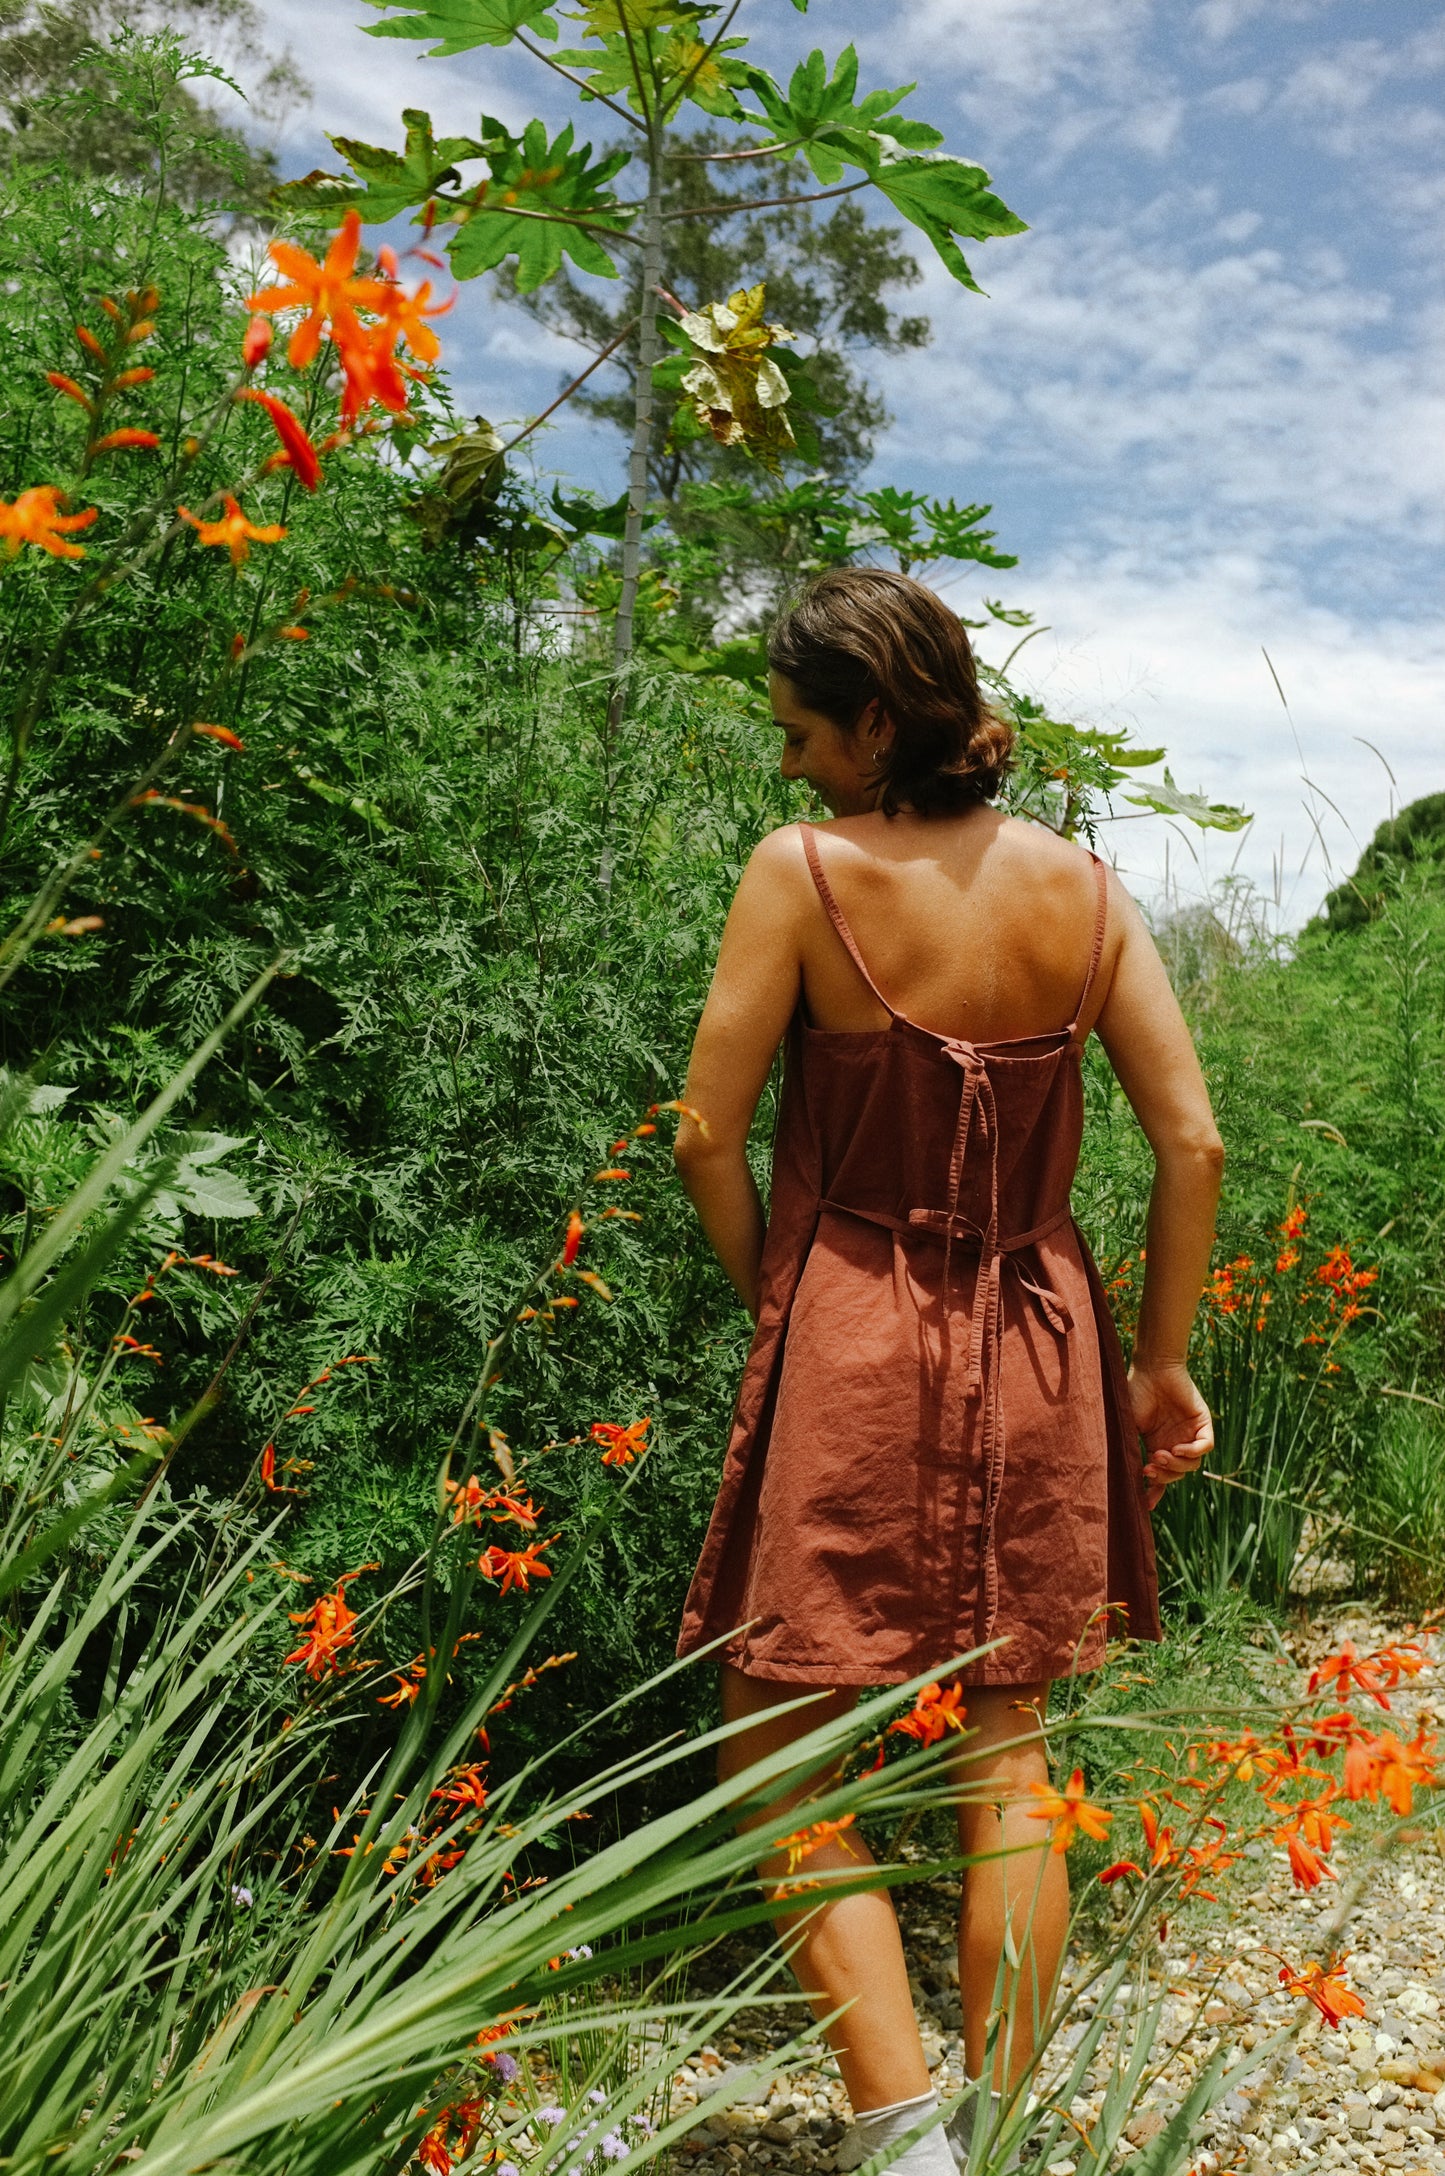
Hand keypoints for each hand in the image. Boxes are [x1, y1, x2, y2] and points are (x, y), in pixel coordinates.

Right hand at [1127, 1359, 1212, 1510]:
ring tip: (1159, 1455)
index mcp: (1157, 1445)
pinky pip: (1205, 1446)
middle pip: (1177, 1475)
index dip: (1155, 1492)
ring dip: (1176, 1467)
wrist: (1150, 1368)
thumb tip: (1124, 1476)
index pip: (1161, 1477)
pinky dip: (1192, 1452)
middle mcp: (1174, 1442)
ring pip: (1192, 1466)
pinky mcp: (1203, 1422)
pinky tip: (1177, 1449)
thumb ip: (1128, 1449)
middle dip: (1163, 1477)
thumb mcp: (1127, 1426)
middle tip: (1149, 1469)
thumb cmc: (1134, 1393)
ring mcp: (1190, 1433)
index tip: (1145, 1504)